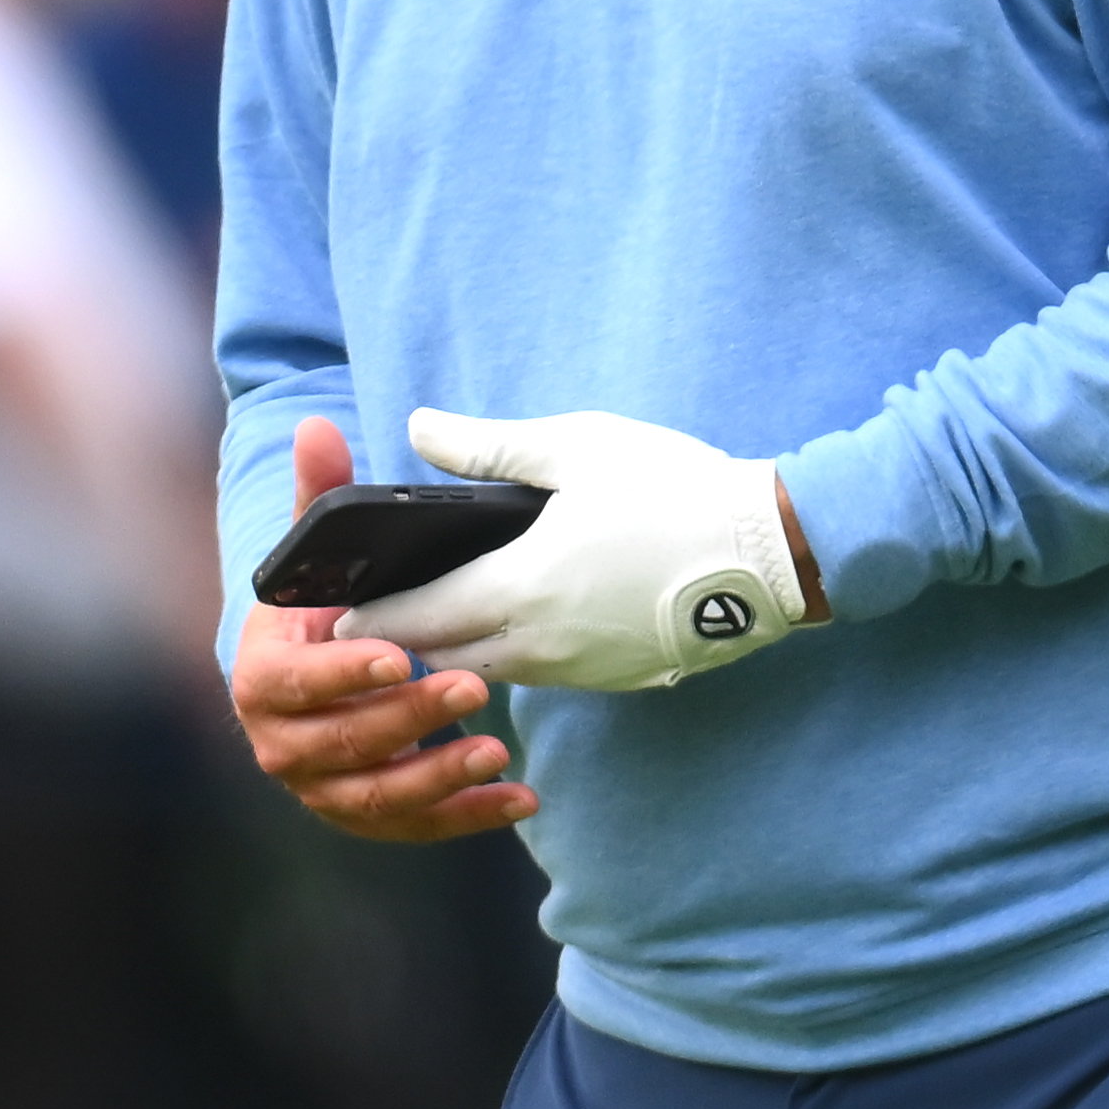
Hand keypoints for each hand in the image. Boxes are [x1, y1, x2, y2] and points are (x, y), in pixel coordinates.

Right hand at [235, 417, 538, 839]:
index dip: (341, 674)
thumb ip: (318, 495)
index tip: (397, 655)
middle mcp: (282, 742)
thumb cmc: (327, 606)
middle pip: (339, 743)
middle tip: (471, 687)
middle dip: (405, 719)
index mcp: (263, 676)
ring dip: (436, 777)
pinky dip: (466, 817)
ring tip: (496, 749)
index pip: (291, 684)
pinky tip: (521, 798)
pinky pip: (414, 827)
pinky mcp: (369, 813)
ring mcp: (322, 786)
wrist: (323, 673)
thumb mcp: (320, 555)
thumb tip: (316, 425)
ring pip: (375, 796)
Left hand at [347, 407, 823, 693]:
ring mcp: (582, 670)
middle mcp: (539, 644)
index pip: (413, 619)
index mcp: (517, 587)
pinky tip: (532, 618)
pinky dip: (520, 653)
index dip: (368, 618)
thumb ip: (489, 445)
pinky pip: (546, 674)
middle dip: (407, 639)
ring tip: (452, 614)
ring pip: (494, 670)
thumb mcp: (578, 448)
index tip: (336, 612)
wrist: (771, 553)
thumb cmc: (676, 491)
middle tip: (386, 613)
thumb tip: (418, 428)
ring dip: (465, 648)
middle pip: (443, 656)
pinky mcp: (619, 679)